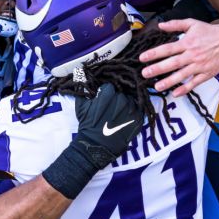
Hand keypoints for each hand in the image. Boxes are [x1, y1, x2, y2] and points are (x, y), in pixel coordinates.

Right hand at [41, 83, 141, 198]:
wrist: (95, 145)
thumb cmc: (87, 125)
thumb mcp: (81, 106)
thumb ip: (82, 89)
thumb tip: (80, 73)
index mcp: (108, 93)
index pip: (110, 87)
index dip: (106, 93)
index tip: (103, 100)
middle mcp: (122, 99)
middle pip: (122, 93)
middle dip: (116, 99)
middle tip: (111, 108)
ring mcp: (131, 109)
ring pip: (131, 101)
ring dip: (126, 105)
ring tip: (118, 115)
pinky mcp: (138, 119)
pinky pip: (138, 111)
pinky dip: (133, 113)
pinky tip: (126, 119)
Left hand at [139, 18, 218, 96]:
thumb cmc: (210, 32)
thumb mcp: (192, 23)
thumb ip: (175, 24)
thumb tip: (160, 25)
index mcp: (187, 43)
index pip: (167, 49)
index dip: (154, 53)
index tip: (142, 58)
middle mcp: (192, 55)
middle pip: (172, 63)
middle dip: (157, 69)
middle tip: (145, 74)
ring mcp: (199, 65)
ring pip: (182, 75)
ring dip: (169, 81)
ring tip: (157, 87)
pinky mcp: (207, 73)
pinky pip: (194, 83)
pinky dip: (185, 88)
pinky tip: (175, 93)